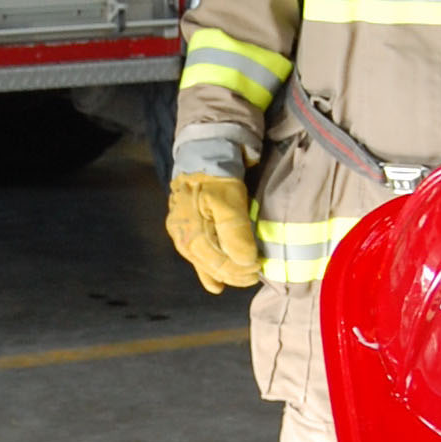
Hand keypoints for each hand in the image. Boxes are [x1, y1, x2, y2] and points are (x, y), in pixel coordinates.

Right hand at [166, 173, 260, 293]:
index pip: (218, 263)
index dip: (239, 270)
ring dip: (225, 273)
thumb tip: (244, 261)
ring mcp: (182, 235)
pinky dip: (208, 272)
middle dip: (235, 274)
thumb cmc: (217, 178)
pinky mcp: (186, 230)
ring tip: (242, 278)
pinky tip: (216, 286)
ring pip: (205, 264)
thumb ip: (235, 231)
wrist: (203, 155)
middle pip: (211, 266)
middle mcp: (182, 238)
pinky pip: (198, 258)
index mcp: (191, 233)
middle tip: (256, 274)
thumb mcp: (230, 201)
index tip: (258, 268)